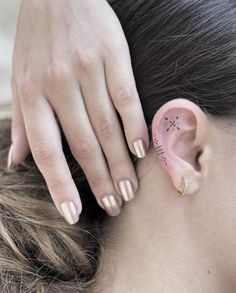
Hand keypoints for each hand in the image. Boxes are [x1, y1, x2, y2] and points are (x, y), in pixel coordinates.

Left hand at [10, 0, 148, 223]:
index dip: (60, 185)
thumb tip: (16, 163)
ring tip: (130, 189)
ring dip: (121, 162)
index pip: (47, 151)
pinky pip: (125, 97)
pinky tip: (141, 150)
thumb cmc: (38, 42)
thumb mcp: (19, 80)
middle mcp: (58, 85)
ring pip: (107, 127)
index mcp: (32, 94)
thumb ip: (23, 126)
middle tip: (114, 205)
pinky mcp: (112, 56)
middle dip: (100, 180)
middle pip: (83, 144)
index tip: (73, 212)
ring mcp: (87, 70)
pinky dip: (135, 125)